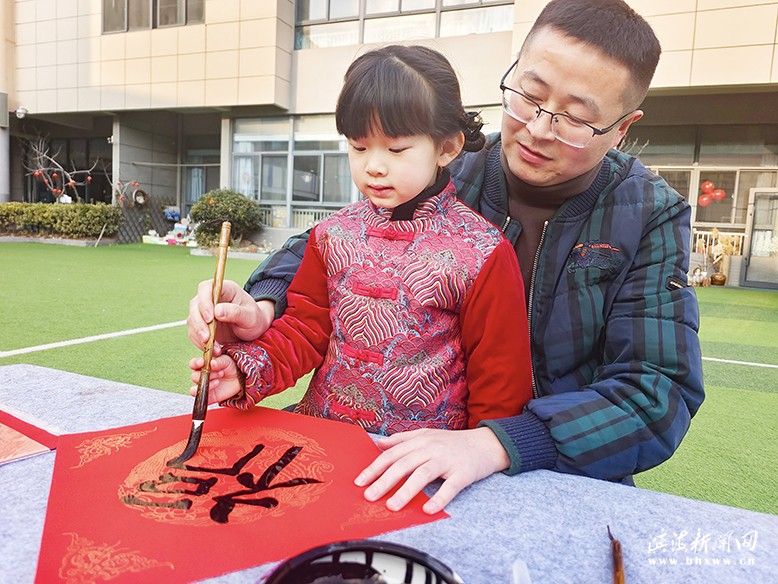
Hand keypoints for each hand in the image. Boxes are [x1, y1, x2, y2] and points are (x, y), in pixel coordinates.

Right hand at [187, 279, 274, 352]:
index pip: (206, 288)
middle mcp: (210, 298)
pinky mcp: (202, 325)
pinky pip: (194, 333)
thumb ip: (235, 312)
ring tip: (213, 349)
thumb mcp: (250, 316)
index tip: (210, 318)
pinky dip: (199, 343)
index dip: (204, 302)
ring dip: (198, 335)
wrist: (254, 330)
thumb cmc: (254, 319)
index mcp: (224, 289)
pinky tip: (211, 350)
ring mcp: (204, 311)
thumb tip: (217, 311)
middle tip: (207, 339)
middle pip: (195, 305)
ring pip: (192, 320)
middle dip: (199, 323)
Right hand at [189, 354, 242, 403]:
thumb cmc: (231, 367)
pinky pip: (200, 396)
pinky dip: (205, 392)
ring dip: (207, 383)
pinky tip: (216, 385)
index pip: (193, 364)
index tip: (202, 362)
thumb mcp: (227, 360)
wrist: (240, 378)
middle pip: (194, 376)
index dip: (196, 363)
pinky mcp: (207, 395)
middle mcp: (201, 375)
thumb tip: (212, 362)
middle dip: (207, 374)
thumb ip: (219, 361)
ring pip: (195, 387)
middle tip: (220, 372)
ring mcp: (204, 386)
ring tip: (218, 380)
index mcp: (203, 365)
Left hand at [354, 426, 509, 513]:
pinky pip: (450, 487)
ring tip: (392, 505)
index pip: (392, 454)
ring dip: (406, 491)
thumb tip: (379, 443)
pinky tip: (428, 510)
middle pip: (404, 464)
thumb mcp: (427, 435)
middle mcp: (431, 448)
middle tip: (369, 496)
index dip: (375, 468)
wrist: (486, 444)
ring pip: (423, 474)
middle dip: (384, 481)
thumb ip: (403, 439)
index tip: (360, 481)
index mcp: (421, 440)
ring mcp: (447, 460)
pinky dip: (438, 499)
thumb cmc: (453, 443)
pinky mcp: (463, 473)